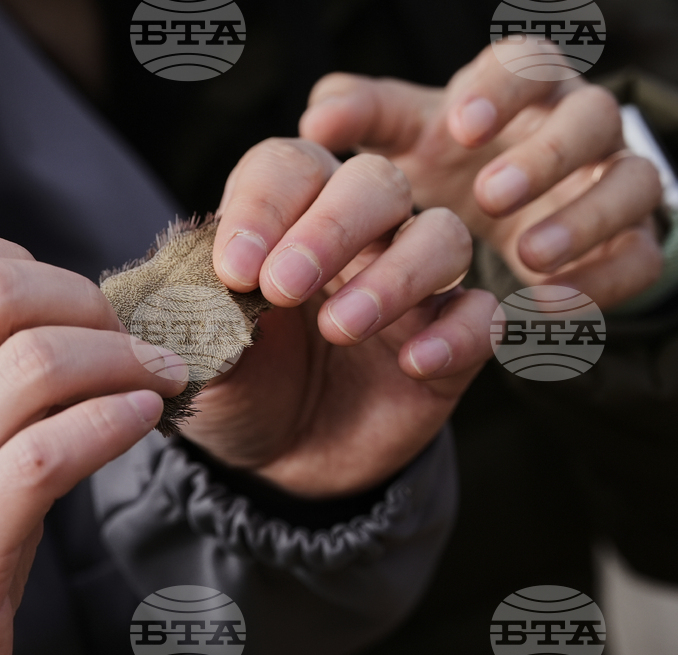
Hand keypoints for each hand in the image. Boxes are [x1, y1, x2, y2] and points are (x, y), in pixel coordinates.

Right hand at [0, 230, 187, 654]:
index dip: (15, 258)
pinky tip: (144, 417)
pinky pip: (54, 449)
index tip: (64, 302)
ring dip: (121, 360)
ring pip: (36, 364)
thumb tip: (70, 313)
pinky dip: (116, 420)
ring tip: (158, 377)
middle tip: (127, 336)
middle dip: (82, 300)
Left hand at [180, 139, 496, 497]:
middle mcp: (358, 236)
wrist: (278, 463)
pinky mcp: (450, 341)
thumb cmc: (238, 387)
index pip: (289, 167)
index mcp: (287, 218)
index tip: (235, 270)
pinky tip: (413, 364)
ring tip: (340, 327)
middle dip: (332, 226)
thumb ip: (196, 322)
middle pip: (375, 182)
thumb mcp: (200, 358)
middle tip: (284, 286)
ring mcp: (410, 286)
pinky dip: (458, 333)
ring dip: (396, 275)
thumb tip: (194, 303)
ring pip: (442, 236)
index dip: (264, 205)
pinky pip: (483, 317)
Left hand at [299, 44, 663, 308]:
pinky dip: (599, 284)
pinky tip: (547, 310)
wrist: (501, 218)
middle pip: (592, 119)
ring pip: (631, 185)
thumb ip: (364, 119)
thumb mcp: (405, 137)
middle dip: (546, 155)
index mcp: (521, 91)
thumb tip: (317, 120)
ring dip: (582, 220)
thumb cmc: (445, 162)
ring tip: (527, 257)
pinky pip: (635, 260)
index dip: (503, 89)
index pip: (528, 64)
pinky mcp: (625, 245)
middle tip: (488, 195)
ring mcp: (609, 185)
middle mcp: (576, 130)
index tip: (461, 126)